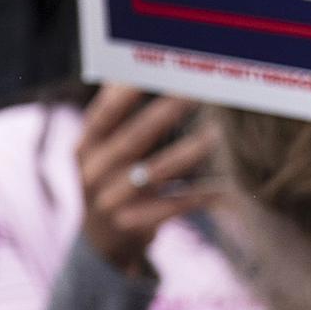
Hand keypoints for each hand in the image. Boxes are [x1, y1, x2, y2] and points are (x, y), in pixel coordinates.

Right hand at [77, 85, 219, 273]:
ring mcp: (112, 202)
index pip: (103, 115)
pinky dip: (199, 196)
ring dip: (187, 153)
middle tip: (196, 91)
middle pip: (132, 140)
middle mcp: (94, 173)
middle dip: (165, 113)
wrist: (103, 242)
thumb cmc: (113, 180)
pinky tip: (225, 186)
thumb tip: (142, 67)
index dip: (126, 92)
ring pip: (152, 174)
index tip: (153, 67)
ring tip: (218, 134)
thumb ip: (119, 118)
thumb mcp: (102, 151)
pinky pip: (172, 208)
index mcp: (85, 148)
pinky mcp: (134, 225)